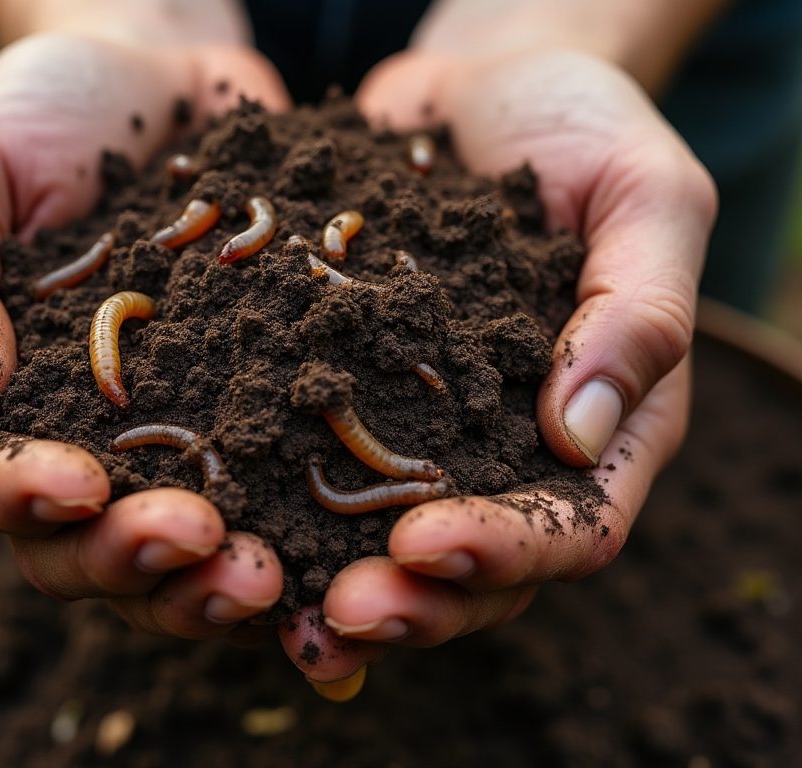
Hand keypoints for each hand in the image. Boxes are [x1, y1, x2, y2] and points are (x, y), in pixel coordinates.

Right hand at [0, 34, 293, 646]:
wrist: (173, 89)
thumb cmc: (53, 114)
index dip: (17, 498)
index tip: (77, 483)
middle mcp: (75, 443)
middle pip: (76, 550)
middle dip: (131, 559)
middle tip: (200, 541)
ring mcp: (171, 446)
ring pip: (172, 559)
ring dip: (211, 585)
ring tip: (267, 578)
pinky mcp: (253, 429)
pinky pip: (268, 508)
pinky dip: (294, 548)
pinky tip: (334, 564)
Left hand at [276, 48, 714, 682]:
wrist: (477, 90)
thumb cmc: (581, 128)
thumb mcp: (643, 196)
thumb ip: (638, 313)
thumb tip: (582, 437)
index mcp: (603, 429)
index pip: (570, 528)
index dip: (506, 552)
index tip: (429, 546)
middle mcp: (507, 454)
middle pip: (472, 569)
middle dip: (410, 601)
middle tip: (338, 613)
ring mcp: (421, 435)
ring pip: (382, 542)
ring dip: (324, 578)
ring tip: (258, 588)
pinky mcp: (344, 398)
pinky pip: (307, 464)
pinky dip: (266, 500)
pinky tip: (210, 511)